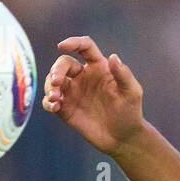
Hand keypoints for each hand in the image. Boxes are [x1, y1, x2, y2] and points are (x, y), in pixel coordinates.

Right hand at [42, 36, 145, 156]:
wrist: (122, 137)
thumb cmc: (130, 112)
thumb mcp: (132, 92)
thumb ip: (123, 74)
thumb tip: (113, 56)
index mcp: (98, 67)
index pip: (84, 47)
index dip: (73, 42)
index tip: (62, 46)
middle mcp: (83, 76)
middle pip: (64, 63)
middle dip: (57, 69)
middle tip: (57, 82)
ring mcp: (73, 92)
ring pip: (53, 81)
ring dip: (50, 86)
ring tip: (55, 98)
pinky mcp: (65, 108)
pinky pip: (50, 101)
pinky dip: (47, 102)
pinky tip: (54, 107)